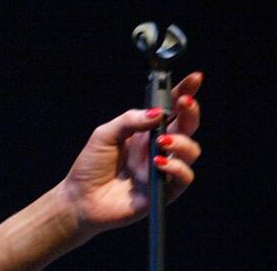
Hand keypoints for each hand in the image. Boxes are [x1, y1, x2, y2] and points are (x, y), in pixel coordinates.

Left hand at [58, 72, 202, 238]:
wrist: (82, 198)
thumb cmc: (92, 165)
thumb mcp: (105, 134)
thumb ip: (129, 121)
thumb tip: (156, 113)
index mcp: (145, 132)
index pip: (170, 109)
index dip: (184, 93)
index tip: (195, 79)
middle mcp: (158, 148)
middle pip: (187, 126)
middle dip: (191, 112)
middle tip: (185, 102)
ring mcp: (163, 169)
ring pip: (191, 151)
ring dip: (182, 142)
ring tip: (163, 141)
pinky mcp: (165, 191)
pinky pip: (184, 178)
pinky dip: (176, 167)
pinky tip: (159, 162)